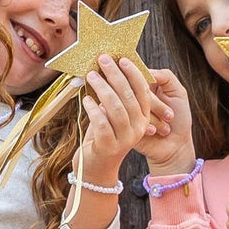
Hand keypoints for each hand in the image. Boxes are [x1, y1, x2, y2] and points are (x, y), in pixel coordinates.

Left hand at [77, 56, 165, 183]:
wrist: (96, 170)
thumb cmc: (102, 138)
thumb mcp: (111, 117)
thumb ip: (113, 98)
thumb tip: (105, 70)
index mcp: (142, 119)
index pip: (142, 91)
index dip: (133, 74)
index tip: (122, 59)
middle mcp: (137, 128)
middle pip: (128, 96)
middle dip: (115, 75)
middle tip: (103, 60)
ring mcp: (124, 139)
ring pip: (115, 107)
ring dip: (102, 88)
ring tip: (91, 76)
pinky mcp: (109, 147)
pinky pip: (101, 122)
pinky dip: (93, 108)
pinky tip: (86, 99)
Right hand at [136, 66, 195, 176]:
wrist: (175, 146)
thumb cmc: (179, 117)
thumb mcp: (178, 92)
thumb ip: (166, 76)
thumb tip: (146, 71)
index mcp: (145, 86)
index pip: (135, 74)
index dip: (140, 78)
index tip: (152, 89)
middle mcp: (134, 97)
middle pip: (134, 90)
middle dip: (156, 104)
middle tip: (170, 115)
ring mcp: (128, 112)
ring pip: (133, 105)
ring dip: (154, 116)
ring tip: (166, 127)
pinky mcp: (125, 127)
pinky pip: (129, 121)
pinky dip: (146, 125)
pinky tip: (155, 132)